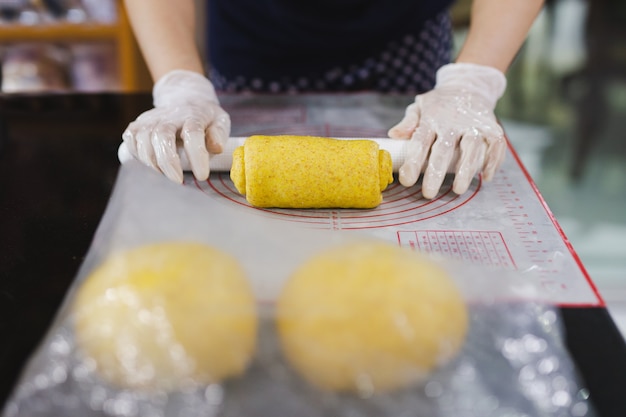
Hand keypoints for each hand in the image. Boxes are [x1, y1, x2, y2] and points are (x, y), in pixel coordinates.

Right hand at [121, 70, 229, 182]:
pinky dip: (137, 154)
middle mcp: (169, 116)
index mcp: (193, 115)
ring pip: (143, 138)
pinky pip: (130, 139)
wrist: (183, 98)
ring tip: (165, 175)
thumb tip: (216, 147)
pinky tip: (150, 165)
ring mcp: (151, 119)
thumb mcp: (219, 121)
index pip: (193, 132)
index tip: (202, 175)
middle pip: (162, 135)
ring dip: (152, 162)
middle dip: (168, 161)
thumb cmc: (204, 118)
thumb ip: (219, 134)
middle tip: (178, 180)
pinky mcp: (138, 124)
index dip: (196, 155)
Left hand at [388, 63, 506, 198]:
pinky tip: (486, 176)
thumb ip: (408, 122)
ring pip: (472, 148)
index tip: (406, 181)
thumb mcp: (419, 107)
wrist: (469, 85)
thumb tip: (393, 135)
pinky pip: (496, 145)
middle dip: (436, 173)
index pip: (420, 142)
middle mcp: (453, 122)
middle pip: (444, 149)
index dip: (413, 162)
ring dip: (466, 169)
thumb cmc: (439, 104)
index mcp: (432, 119)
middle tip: (429, 193)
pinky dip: (493, 161)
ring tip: (458, 189)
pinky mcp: (492, 127)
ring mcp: (474, 125)